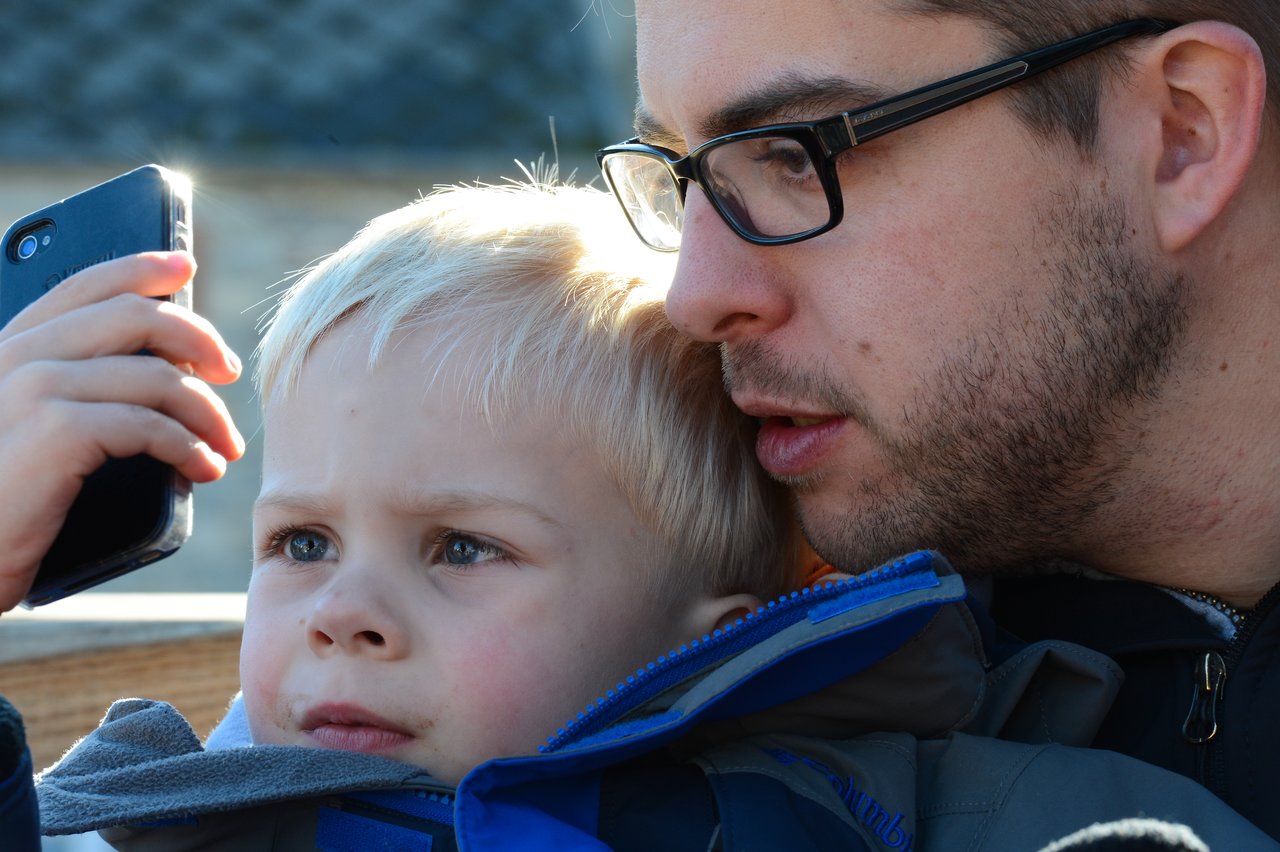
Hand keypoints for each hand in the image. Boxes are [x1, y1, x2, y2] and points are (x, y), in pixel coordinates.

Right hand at [0, 252, 244, 611]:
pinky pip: (149, 424)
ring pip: (156, 376)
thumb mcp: (25, 434)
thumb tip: (162, 373)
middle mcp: (14, 357)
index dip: (140, 268)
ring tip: (225, 445)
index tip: (183, 265)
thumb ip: (71, 392)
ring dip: (207, 412)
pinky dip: (188, 447)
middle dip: (199, 340)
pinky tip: (203, 467)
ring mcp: (31, 390)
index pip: (82, 286)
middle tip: (229, 373)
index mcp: (6, 350)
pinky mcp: (54, 431)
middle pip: (135, 318)